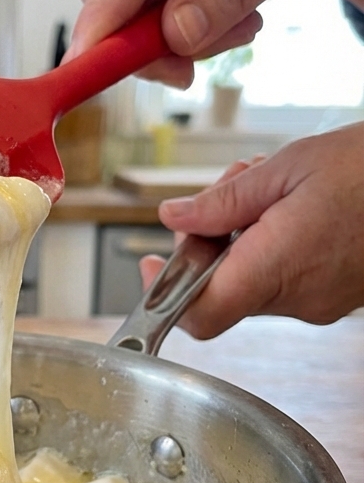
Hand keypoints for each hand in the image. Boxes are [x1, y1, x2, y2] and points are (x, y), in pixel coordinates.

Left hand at [138, 123, 363, 337]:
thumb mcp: (286, 168)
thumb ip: (223, 201)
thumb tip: (174, 218)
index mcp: (276, 266)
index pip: (201, 315)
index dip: (164, 299)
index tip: (149, 269)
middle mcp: (296, 298)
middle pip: (219, 290)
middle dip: (208, 242)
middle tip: (225, 192)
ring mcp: (317, 303)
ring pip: (250, 282)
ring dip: (240, 238)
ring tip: (266, 187)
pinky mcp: (333, 298)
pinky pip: (281, 280)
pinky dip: (270, 247)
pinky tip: (290, 207)